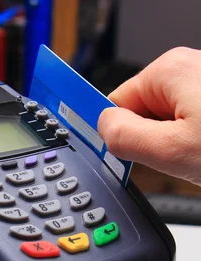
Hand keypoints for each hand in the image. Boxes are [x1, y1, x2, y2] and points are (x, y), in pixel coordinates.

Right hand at [98, 47, 200, 185]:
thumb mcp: (173, 150)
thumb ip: (125, 137)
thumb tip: (102, 127)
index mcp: (169, 69)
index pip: (114, 104)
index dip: (113, 134)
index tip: (113, 155)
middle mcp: (188, 68)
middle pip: (141, 114)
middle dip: (151, 142)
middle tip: (175, 160)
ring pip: (168, 122)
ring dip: (177, 144)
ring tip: (199, 157)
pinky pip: (190, 121)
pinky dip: (194, 141)